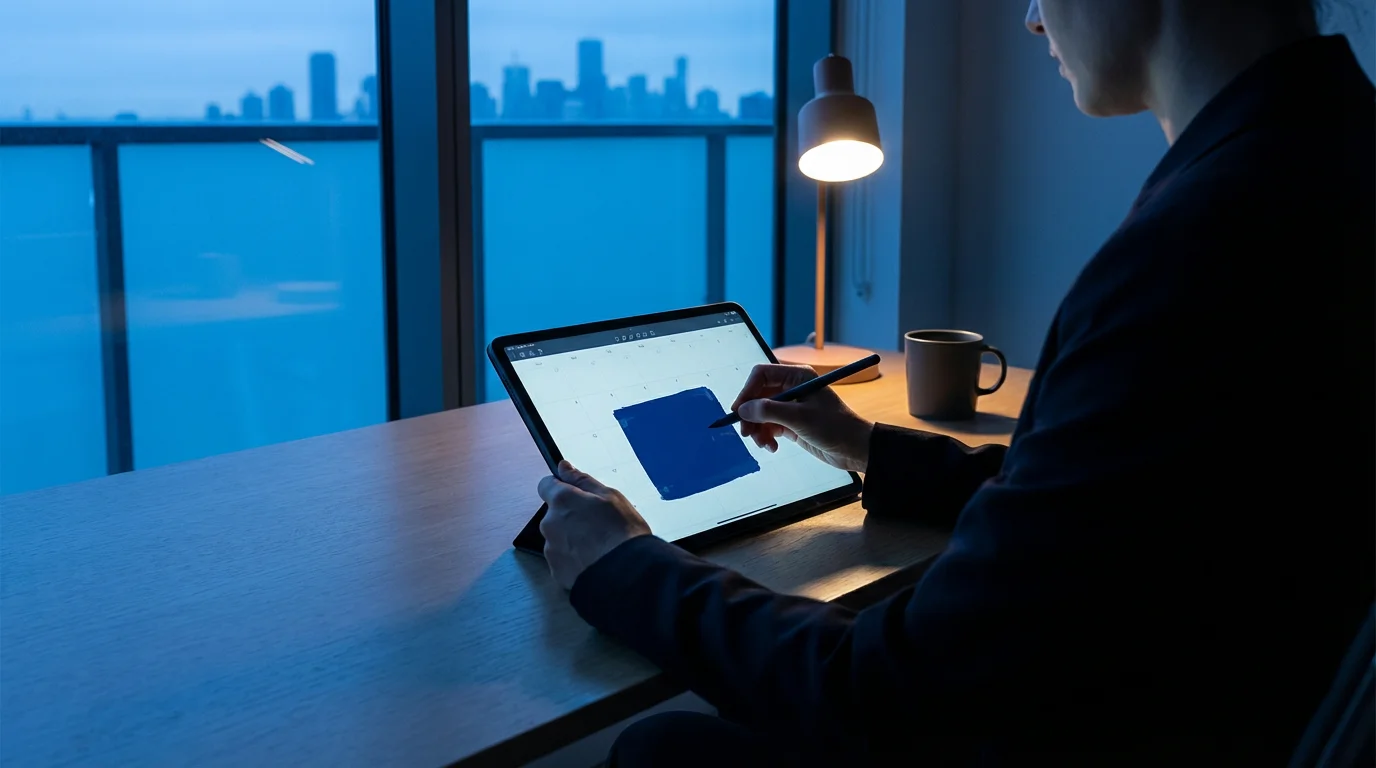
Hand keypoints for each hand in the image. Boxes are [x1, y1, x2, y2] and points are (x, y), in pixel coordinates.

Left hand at [537, 460, 651, 589]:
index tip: (573, 493)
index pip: (546, 485)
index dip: (561, 487)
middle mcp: (550, 523)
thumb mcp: (610, 496)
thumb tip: (564, 467)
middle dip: (570, 517)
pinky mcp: (557, 571)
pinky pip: (563, 559)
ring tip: (599, 545)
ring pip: (558, 537)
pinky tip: (594, 560)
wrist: (627, 574)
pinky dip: (574, 559)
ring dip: (572, 538)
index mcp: (562, 500)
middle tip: (597, 524)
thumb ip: (581, 480)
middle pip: (554, 514)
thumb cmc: (623, 534)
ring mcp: (552, 549)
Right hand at [731, 364, 873, 472]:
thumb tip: (743, 410)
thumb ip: (769, 412)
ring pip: (761, 413)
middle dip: (751, 415)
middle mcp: (792, 388)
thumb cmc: (835, 427)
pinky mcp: (792, 422)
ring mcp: (791, 406)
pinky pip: (769, 426)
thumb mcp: (800, 418)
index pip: (761, 375)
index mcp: (797, 377)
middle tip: (746, 433)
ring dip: (758, 429)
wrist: (855, 448)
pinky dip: (766, 436)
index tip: (739, 412)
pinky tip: (773, 447)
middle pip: (758, 396)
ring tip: (764, 444)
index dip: (747, 392)